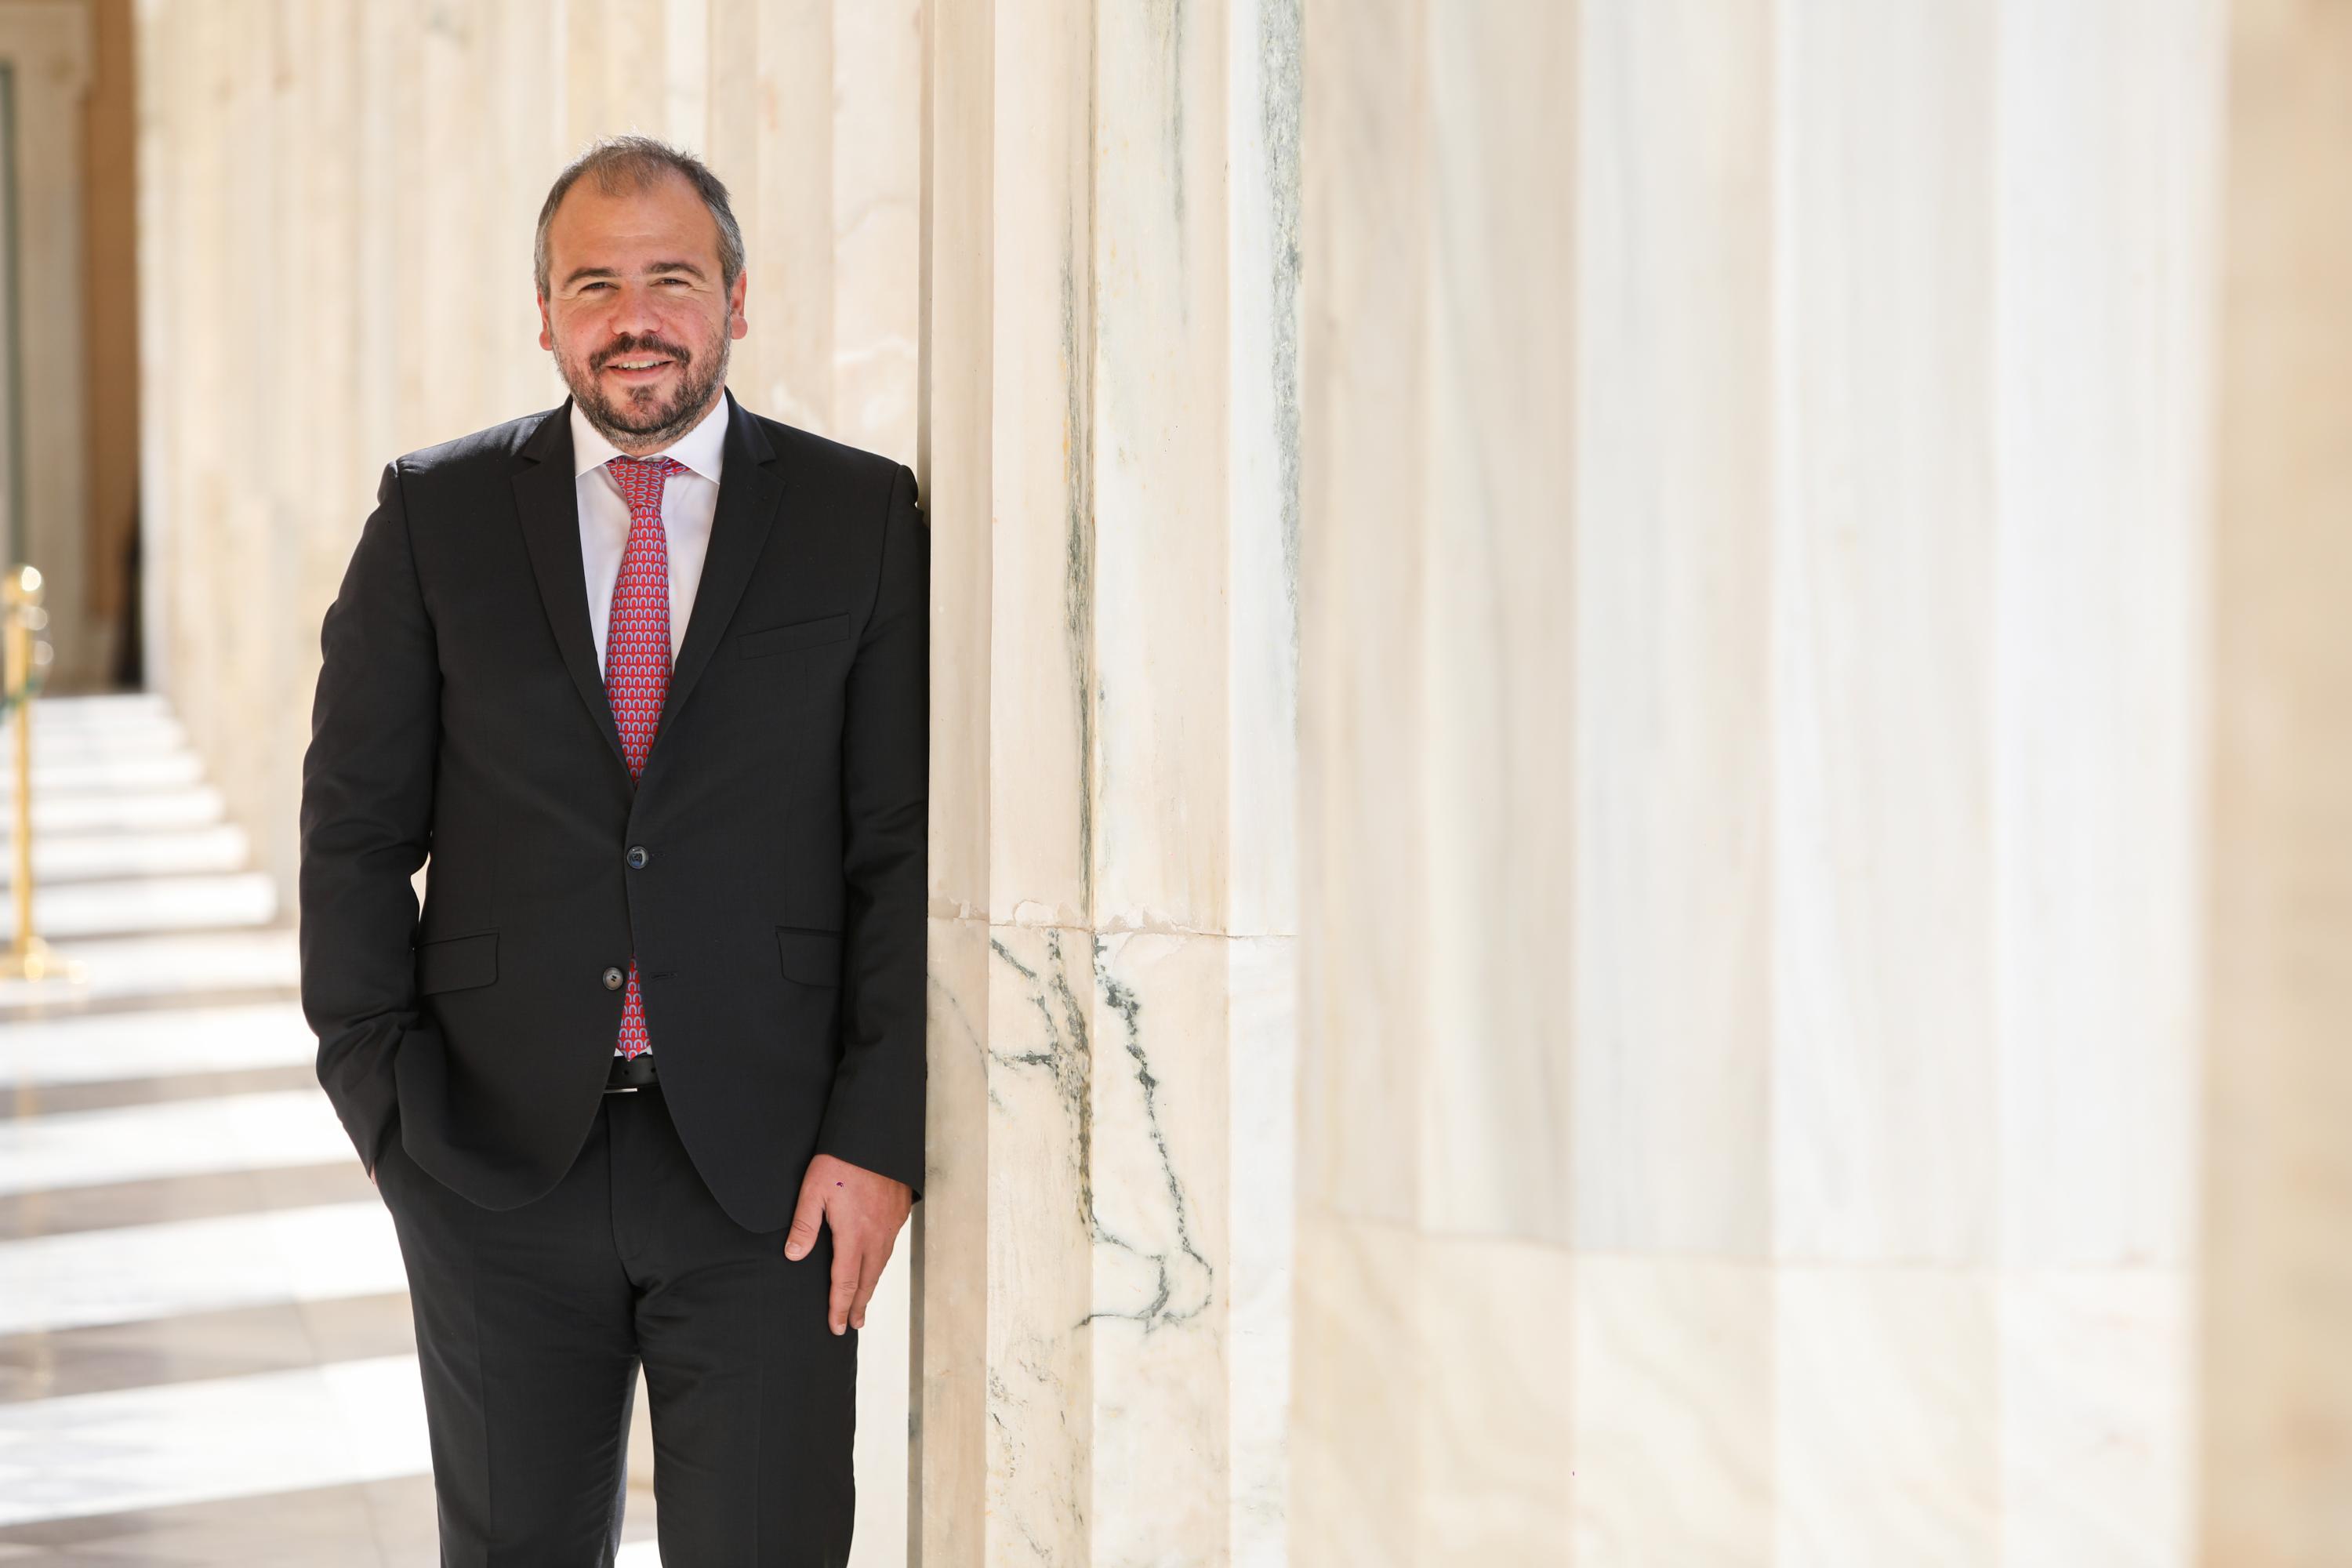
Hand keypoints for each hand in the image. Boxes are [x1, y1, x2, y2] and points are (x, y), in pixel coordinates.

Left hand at [784, 1152, 911, 1334]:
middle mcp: (876, 1234)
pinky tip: (877, 1259)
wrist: (877, 1135)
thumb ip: (804, 1224)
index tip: (836, 1327)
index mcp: (853, 1234)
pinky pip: (890, 1243)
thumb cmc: (842, 1160)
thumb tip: (795, 1255)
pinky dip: (881, 1260)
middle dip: (858, 1304)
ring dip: (871, 1285)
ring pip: (881, 1263)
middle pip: (868, 1279)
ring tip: (864, 1300)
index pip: (845, 1281)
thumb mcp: (813, 1190)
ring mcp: (891, 1223)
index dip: (839, 1306)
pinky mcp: (900, 1210)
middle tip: (854, 1324)